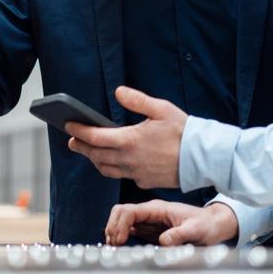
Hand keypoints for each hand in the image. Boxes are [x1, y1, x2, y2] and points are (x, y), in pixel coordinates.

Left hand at [66, 87, 186, 188]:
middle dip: (81, 147)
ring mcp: (136, 173)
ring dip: (94, 160)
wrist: (203, 158)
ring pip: (106, 169)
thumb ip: (137, 100)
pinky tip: (113, 161)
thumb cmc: (184, 131)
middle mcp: (129, 160)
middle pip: (95, 155)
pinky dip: (112, 168)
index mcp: (130, 140)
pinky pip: (122, 176)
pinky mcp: (144, 182)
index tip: (68, 125)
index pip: (95, 137)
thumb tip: (118, 91)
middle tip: (72, 140)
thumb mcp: (161, 109)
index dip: (79, 131)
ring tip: (89, 151)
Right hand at [105, 200, 237, 246]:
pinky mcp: (150, 230)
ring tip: (115, 248)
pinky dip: (121, 237)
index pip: (129, 210)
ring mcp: (148, 221)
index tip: (119, 240)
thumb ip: (180, 234)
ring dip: (115, 232)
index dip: (120, 224)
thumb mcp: (196, 230)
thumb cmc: (205, 224)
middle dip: (113, 227)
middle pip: (120, 213)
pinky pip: (130, 230)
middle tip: (114, 245)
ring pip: (122, 221)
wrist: (213, 225)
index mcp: (157, 209)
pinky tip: (121, 247)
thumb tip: (164, 242)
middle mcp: (150, 213)